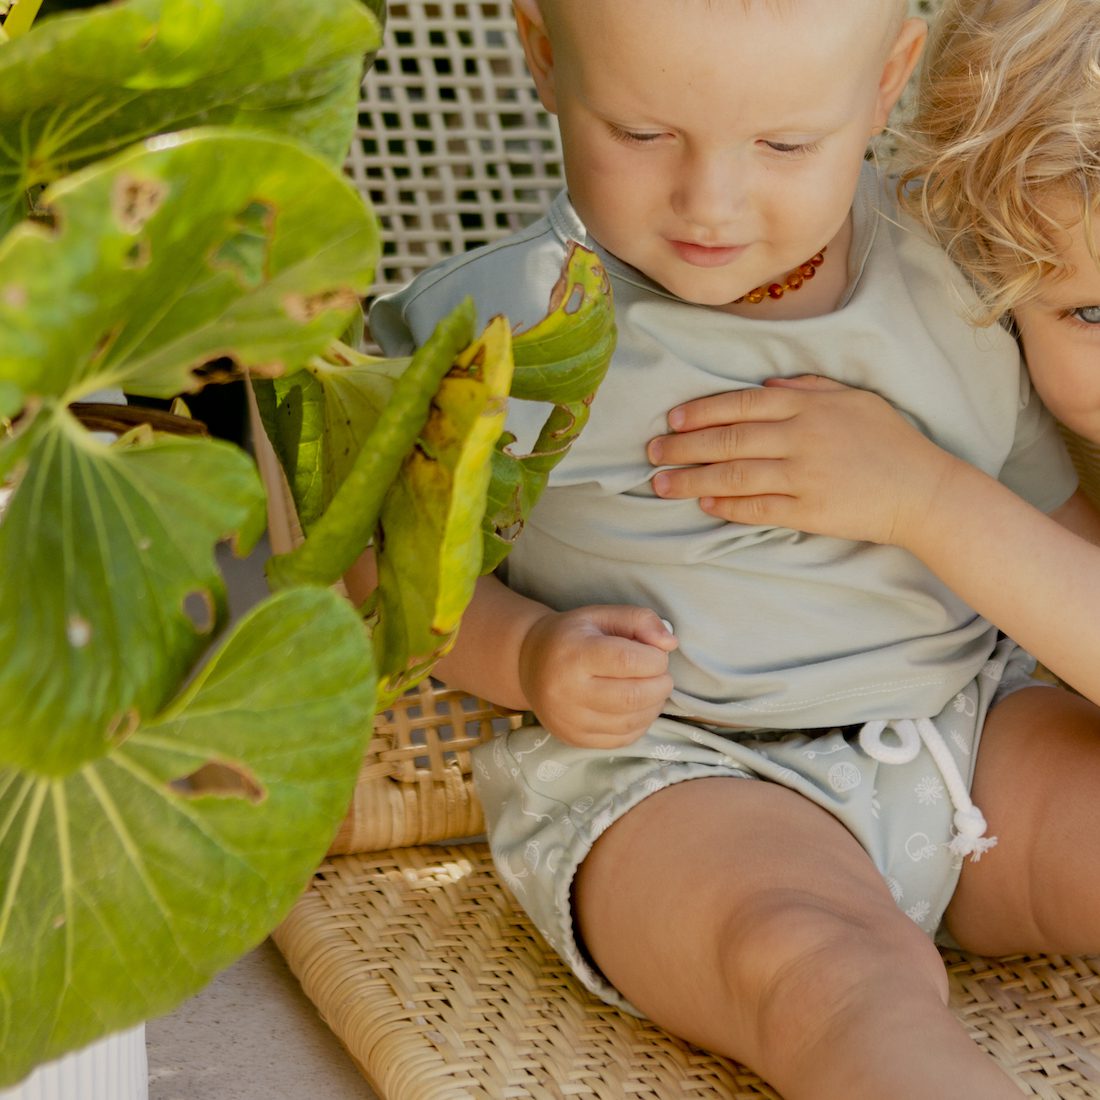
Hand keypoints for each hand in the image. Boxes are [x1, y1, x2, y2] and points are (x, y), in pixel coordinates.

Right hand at [518, 605, 677, 748]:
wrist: (529, 664)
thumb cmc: (573, 635)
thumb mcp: (602, 615)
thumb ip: (640, 620)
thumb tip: (670, 643)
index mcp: (574, 654)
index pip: (628, 661)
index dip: (656, 659)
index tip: (657, 654)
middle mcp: (567, 691)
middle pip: (632, 696)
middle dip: (661, 684)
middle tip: (660, 673)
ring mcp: (569, 720)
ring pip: (631, 722)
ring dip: (654, 705)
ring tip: (651, 688)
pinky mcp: (574, 739)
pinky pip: (622, 739)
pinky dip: (640, 723)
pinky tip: (638, 706)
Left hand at [646, 376, 957, 545]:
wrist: (923, 490)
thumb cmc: (889, 441)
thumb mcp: (853, 399)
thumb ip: (808, 389)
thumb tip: (765, 388)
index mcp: (807, 407)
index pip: (740, 405)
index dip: (701, 412)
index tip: (671, 419)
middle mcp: (800, 438)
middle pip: (728, 440)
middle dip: (683, 447)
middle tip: (651, 453)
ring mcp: (803, 476)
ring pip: (734, 475)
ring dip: (692, 480)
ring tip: (661, 484)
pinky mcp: (808, 511)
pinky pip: (758, 508)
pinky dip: (727, 506)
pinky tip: (704, 504)